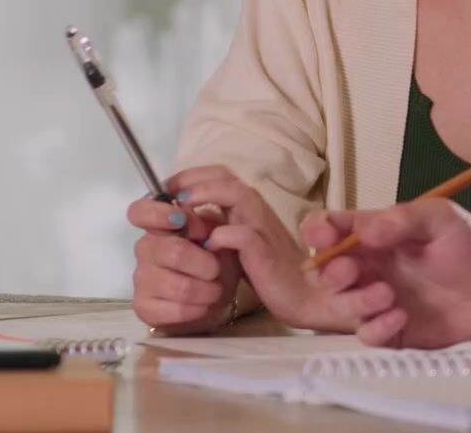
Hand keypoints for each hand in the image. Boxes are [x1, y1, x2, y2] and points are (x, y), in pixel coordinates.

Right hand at [126, 191, 239, 333]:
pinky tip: (202, 305)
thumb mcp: (221, 233)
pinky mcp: (143, 306)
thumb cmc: (218, 258)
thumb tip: (190, 218)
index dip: (157, 213)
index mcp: (162, 226)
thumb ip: (205, 220)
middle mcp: (146, 249)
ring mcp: (141, 278)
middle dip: (207, 264)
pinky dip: (198, 309)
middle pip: (174, 252)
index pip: (140, 211)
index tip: (180, 220)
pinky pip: (176, 309)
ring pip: (181, 286)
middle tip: (217, 270)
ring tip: (215, 290)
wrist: (218, 295)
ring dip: (207, 290)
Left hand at [168, 166, 352, 332]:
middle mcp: (258, 211)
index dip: (194, 175)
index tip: (169, 187)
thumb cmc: (268, 270)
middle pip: (229, 177)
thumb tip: (189, 218)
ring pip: (240, 195)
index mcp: (251, 208)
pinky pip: (243, 235)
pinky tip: (207, 244)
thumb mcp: (241, 243)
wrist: (301, 295)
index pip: (223, 176)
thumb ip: (223, 225)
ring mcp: (263, 230)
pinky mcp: (265, 253)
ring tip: (184, 204)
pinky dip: (222, 234)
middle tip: (170, 190)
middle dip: (196, 178)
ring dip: (208, 193)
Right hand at [303, 200, 470, 347]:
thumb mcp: (441, 218)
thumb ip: (404, 218)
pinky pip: (366, 335)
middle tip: (349, 271)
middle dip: (329, 272)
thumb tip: (366, 231)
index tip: (323, 238)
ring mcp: (377, 301)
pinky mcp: (391, 330)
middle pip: (326, 272)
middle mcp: (370, 267)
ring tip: (386, 294)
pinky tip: (399, 316)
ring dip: (354, 301)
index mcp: (375, 235)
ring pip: (340, 306)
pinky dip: (375, 328)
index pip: (332, 230)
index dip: (318, 232)